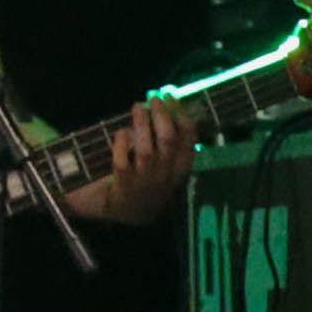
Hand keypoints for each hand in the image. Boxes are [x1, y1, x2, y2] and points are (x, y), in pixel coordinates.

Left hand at [75, 98, 191, 226]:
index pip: (189, 141)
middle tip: (154, 99)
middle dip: (162, 116)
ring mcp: (145, 180)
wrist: (130, 213)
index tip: (171, 98)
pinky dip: (122, 144)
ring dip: (142, 125)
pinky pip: (123, 162)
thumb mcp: (168, 167)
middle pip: (168, 141)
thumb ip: (170, 145)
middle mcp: (166, 174)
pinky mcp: (124, 184)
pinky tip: (121, 131)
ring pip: (146, 150)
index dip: (181, 116)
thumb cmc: (149, 183)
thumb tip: (168, 110)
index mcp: (181, 169)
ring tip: (137, 107)